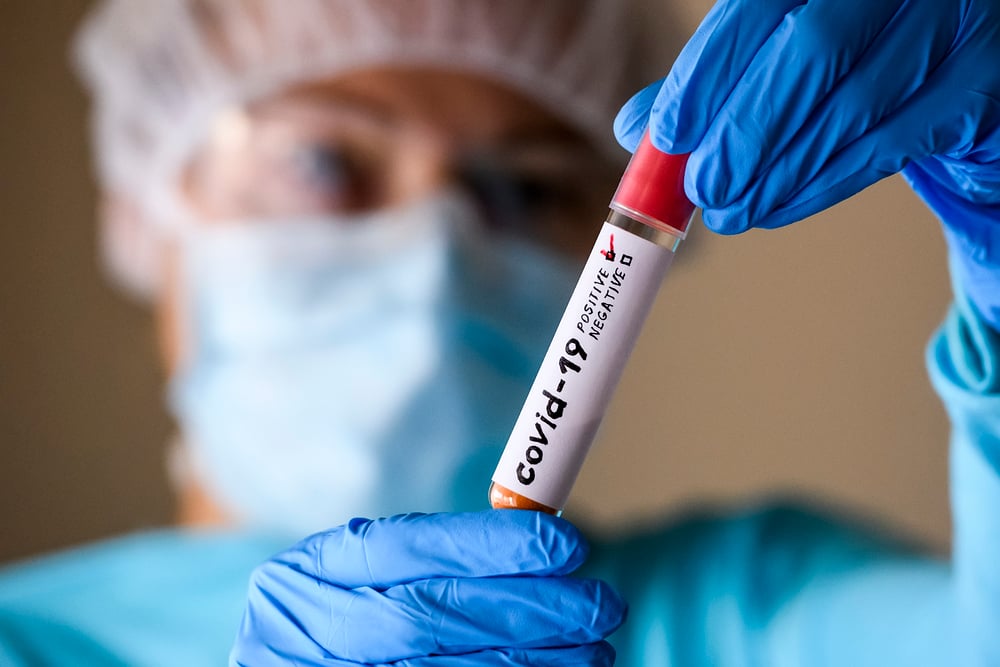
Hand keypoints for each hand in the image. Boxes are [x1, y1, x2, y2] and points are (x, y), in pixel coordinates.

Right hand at [229, 511, 624, 665]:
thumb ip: (425, 563)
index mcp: (309, 574)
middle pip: (432, 616)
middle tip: (600, 603)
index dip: (490, 544)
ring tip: (594, 649)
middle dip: (527, 609)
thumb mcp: (351, 576)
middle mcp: (311, 630)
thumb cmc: (331, 619)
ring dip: (531, 662)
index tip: (565, 542)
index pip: (406, 547)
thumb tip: (537, 547)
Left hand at [615, 0, 999, 231]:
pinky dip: (824, 183)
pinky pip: (895, 143)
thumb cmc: (860, 61)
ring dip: (779, 170)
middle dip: (745, 128)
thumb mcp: (784, 58)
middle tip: (703, 186)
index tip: (668, 132)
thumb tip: (636, 127)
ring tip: (732, 210)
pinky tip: (779, 206)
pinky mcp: (985, 83)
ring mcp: (957, 20)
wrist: (962, 78)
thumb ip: (720, 82)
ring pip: (853, 103)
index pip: (760, 2)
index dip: (709, 68)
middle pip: (812, 46)